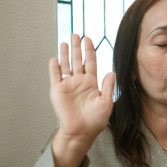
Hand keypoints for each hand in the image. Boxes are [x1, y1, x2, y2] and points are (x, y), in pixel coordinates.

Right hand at [49, 34, 114, 166]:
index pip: (90, 62)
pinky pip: (55, 76)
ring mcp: (68, 85)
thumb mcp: (106, 102)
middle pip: (78, 60)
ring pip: (66, 65)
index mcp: (92, 83)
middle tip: (76, 34)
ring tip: (65, 41)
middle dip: (77, 47)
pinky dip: (54, 67)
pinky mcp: (57, 91)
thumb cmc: (95, 120)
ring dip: (66, 53)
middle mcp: (79, 82)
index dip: (89, 50)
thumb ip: (108, 87)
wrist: (81, 132)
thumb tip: (111, 72)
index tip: (88, 39)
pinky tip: (54, 58)